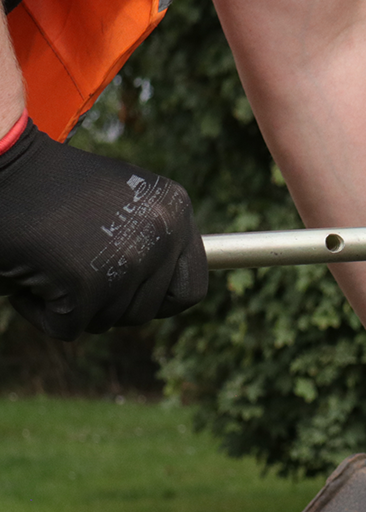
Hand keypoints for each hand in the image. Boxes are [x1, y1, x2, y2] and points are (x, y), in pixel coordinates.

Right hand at [0, 119, 206, 338]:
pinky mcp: (86, 283)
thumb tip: (175, 295)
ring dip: (74, 305)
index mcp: (175, 209)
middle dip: (107, 303)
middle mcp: (162, 233)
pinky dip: (42, 312)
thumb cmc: (51, 184)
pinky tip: (29, 274)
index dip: (158, 301)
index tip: (128, 294)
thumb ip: (153, 239)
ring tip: (51, 260)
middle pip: (146, 312)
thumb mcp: (123, 201)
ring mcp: (127, 259)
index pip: (191, 289)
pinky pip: (69, 327)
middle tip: (73, 269)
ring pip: (108, 321)